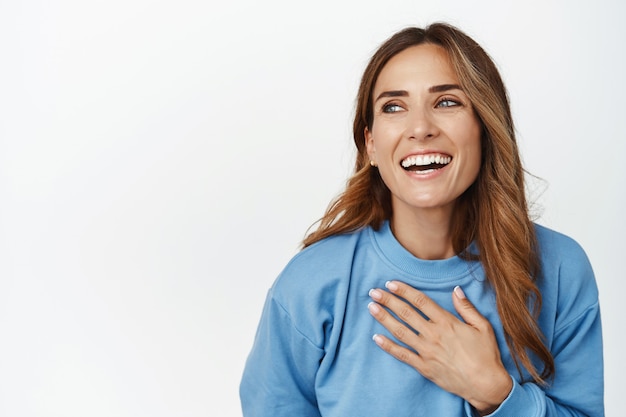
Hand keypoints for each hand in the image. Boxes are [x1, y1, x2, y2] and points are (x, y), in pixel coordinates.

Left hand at [368, 281, 511, 414]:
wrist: (485, 384)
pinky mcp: (424, 367)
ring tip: (371, 308)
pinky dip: (388, 346)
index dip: (404, 291)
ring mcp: (426, 351)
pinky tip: (376, 337)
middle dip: (388, 301)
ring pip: (400, 331)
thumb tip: (456, 290)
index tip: (391, 283)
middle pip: (406, 313)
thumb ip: (466, 307)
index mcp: (447, 322)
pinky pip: (402, 355)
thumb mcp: (482, 326)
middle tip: (373, 292)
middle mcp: (433, 335)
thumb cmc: (486, 355)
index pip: (420, 301)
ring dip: (384, 318)